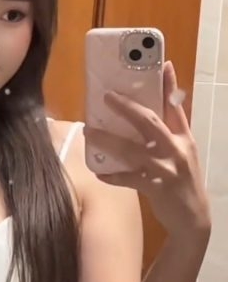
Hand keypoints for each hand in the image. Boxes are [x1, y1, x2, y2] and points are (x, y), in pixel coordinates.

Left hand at [84, 62, 210, 241]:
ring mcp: (166, 168)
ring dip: (108, 140)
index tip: (162, 64)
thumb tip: (144, 114)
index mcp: (184, 137)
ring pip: (132, 149)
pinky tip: (99, 172)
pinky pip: (128, 178)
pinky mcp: (156, 187)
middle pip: (150, 122)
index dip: (169, 84)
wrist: (193, 217)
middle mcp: (176, 149)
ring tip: (89, 131)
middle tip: (107, 96)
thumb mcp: (182, 153)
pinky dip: (113, 175)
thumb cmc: (182, 181)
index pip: (175, 106)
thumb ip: (168, 133)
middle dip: (127, 108)